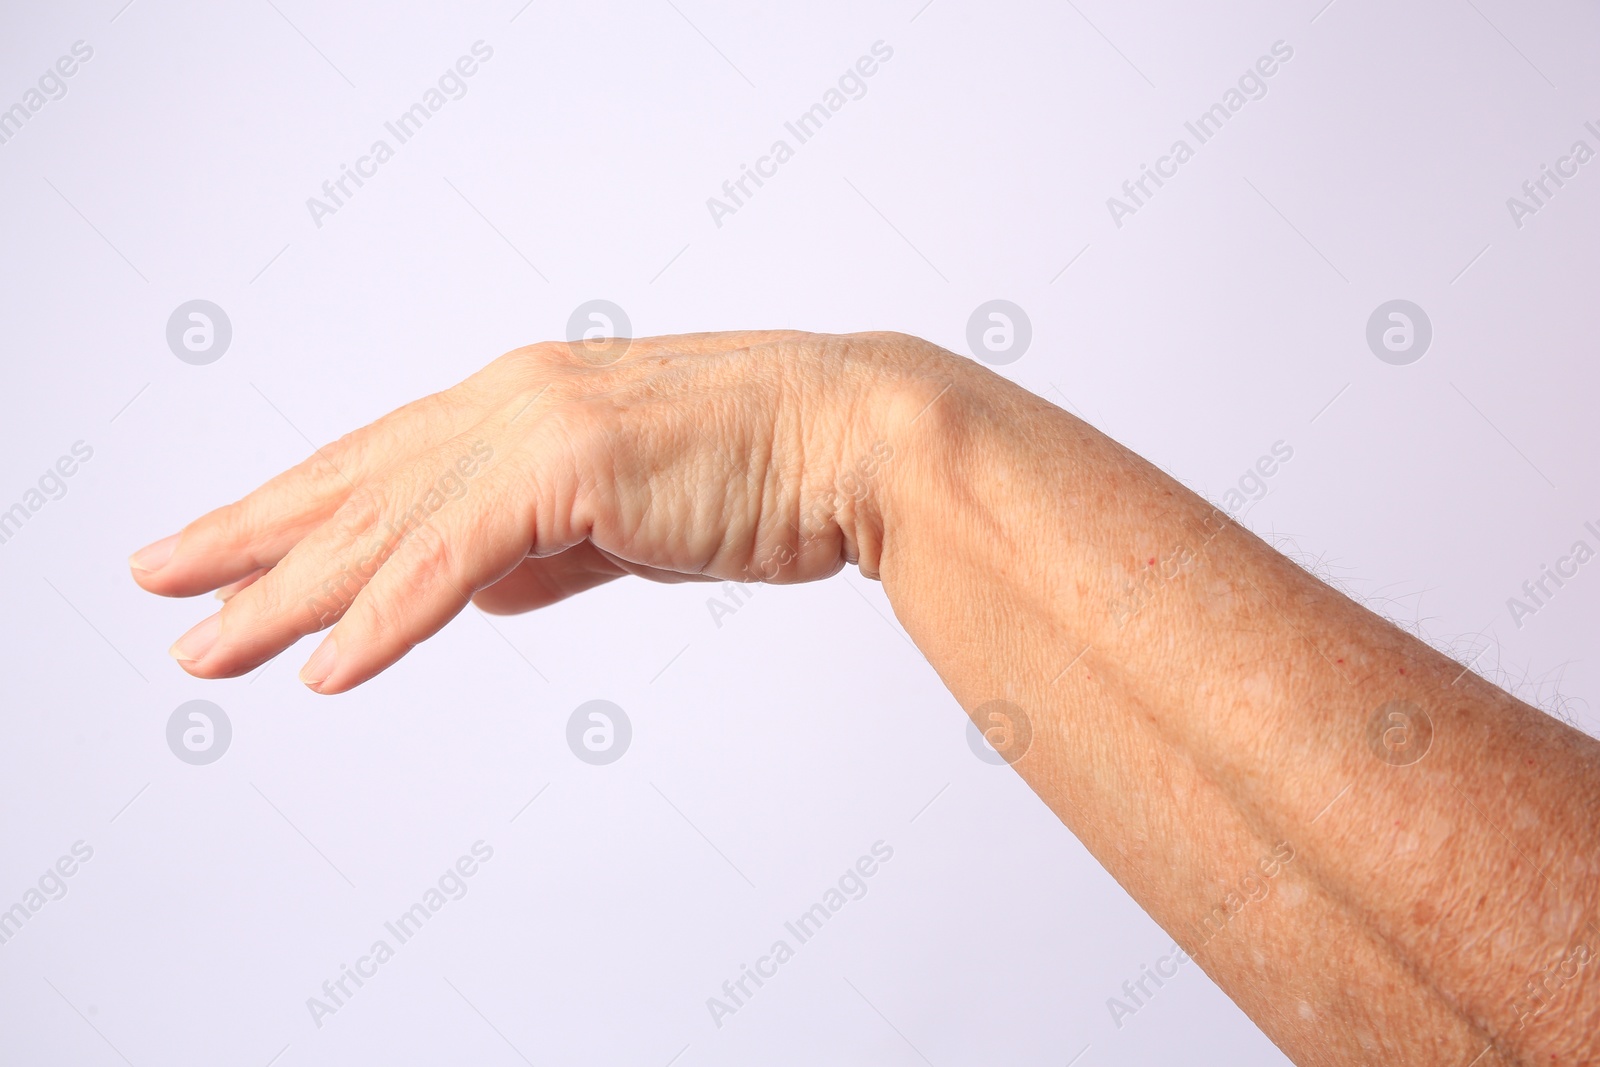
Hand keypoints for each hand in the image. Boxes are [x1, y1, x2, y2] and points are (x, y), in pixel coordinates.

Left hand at [128, 330, 948, 693]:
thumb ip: (549, 551)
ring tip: (209, 647)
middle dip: (250, 543)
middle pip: (354, 484)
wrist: (855, 437)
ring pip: (382, 523)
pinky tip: (324, 666)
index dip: (298, 509)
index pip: (384, 463)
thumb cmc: (765, 470)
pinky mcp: (570, 467)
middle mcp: (512, 400)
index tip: (233, 548)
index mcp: (526, 403)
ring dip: (287, 591)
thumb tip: (481, 593)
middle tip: (161, 584)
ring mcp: (536, 426)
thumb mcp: (630, 515)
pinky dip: (385, 614)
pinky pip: (452, 558)